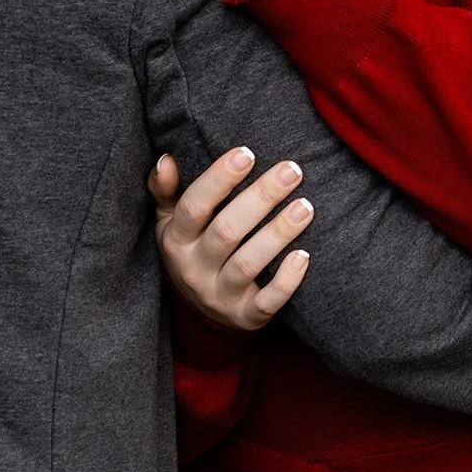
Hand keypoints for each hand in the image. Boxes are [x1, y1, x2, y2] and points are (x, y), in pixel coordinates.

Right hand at [150, 148, 311, 329]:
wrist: (199, 312)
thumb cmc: (191, 249)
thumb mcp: (170, 221)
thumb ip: (165, 190)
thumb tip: (166, 159)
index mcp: (176, 240)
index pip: (194, 206)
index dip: (219, 180)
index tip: (247, 154)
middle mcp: (194, 269)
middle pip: (227, 231)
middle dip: (261, 198)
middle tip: (292, 171)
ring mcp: (219, 295)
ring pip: (247, 264)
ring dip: (278, 234)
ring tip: (305, 207)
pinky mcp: (244, 317)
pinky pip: (265, 303)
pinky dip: (286, 282)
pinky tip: (304, 256)